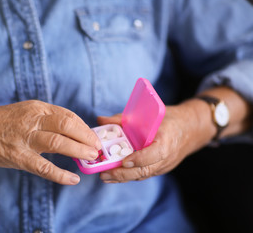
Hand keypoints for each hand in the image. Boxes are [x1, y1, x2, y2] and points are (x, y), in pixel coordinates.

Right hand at [0, 100, 100, 184]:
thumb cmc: (4, 123)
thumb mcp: (27, 113)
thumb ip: (47, 120)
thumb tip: (73, 132)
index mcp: (37, 108)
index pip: (68, 116)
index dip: (84, 128)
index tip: (94, 137)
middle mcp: (32, 120)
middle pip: (67, 125)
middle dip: (86, 137)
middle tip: (97, 148)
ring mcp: (24, 138)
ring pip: (58, 142)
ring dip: (78, 151)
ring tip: (91, 158)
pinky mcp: (17, 156)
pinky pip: (43, 167)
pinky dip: (60, 174)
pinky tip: (73, 179)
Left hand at [97, 100, 213, 182]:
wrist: (192, 129)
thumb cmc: (170, 119)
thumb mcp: (150, 114)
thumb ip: (124, 119)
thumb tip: (101, 120)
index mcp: (167, 140)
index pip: (154, 154)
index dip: (139, 159)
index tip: (124, 161)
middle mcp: (167, 157)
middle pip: (145, 170)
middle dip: (124, 174)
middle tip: (105, 174)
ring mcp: (164, 165)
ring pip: (143, 175)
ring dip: (123, 178)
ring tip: (105, 177)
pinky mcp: (160, 169)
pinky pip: (144, 174)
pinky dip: (129, 176)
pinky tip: (114, 176)